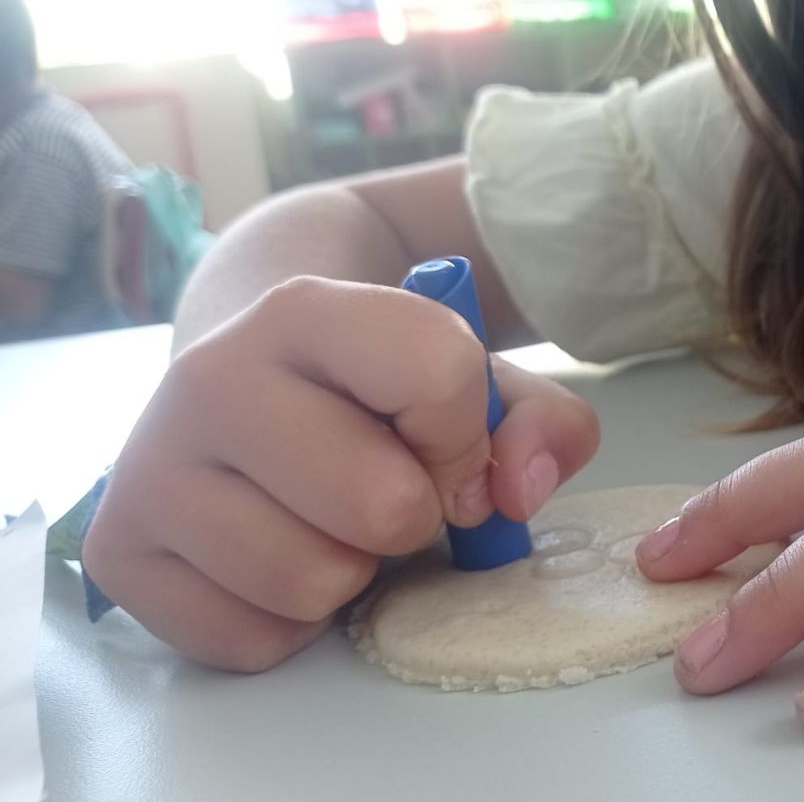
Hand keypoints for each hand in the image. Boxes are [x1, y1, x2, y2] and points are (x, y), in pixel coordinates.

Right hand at [83, 276, 598, 670]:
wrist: (246, 375)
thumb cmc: (375, 388)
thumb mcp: (475, 382)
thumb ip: (538, 422)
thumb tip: (516, 492)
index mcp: (304, 310)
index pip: (436, 374)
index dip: (467, 434)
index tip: (447, 445)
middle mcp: (210, 375)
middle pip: (382, 504)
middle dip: (411, 515)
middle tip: (384, 492)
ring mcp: (148, 464)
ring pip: (312, 582)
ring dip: (349, 574)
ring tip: (327, 523)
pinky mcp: (119, 550)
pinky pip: (250, 639)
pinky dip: (286, 624)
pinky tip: (277, 558)